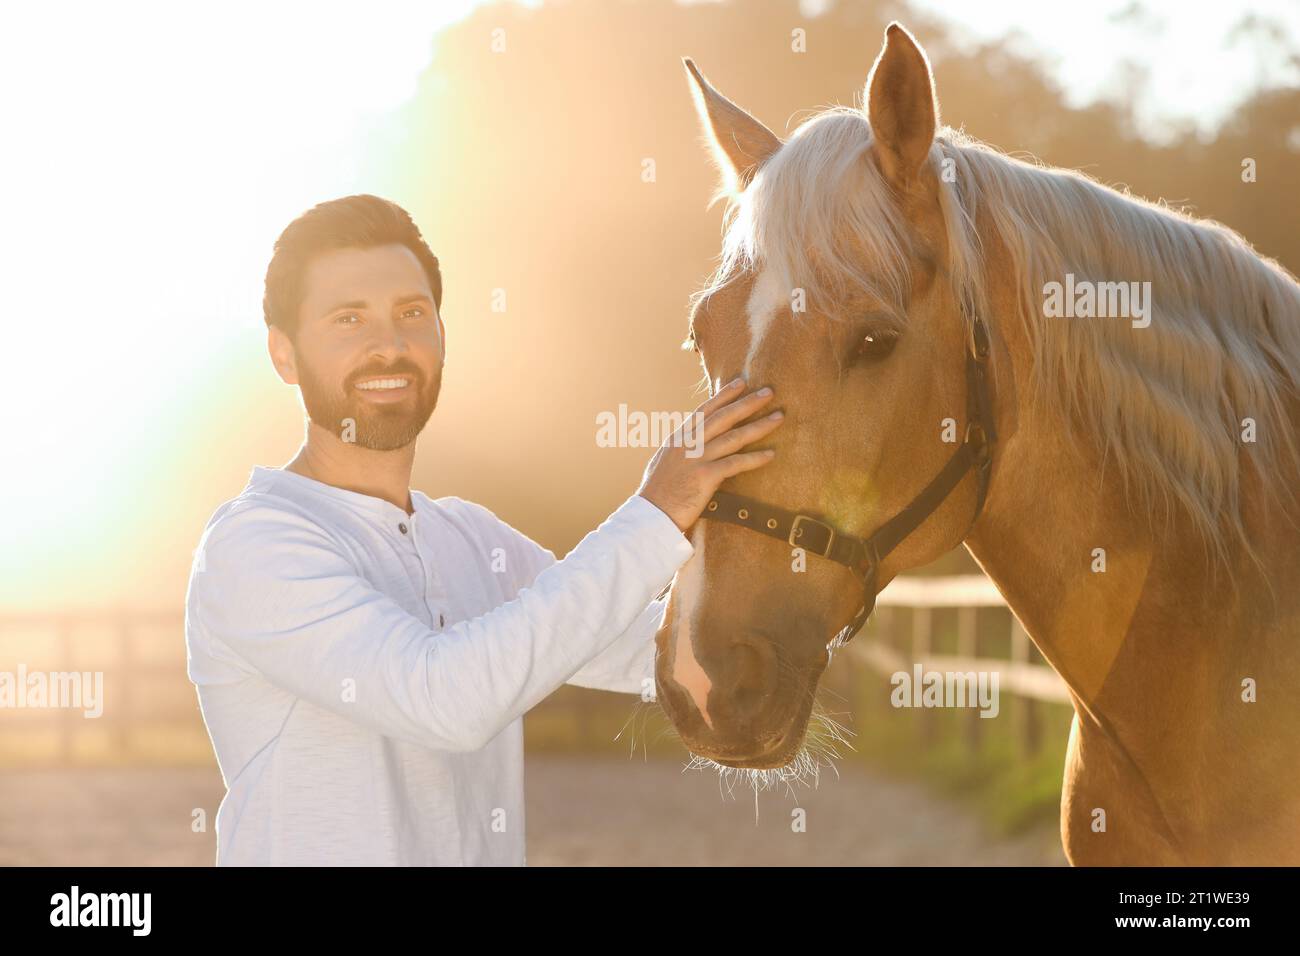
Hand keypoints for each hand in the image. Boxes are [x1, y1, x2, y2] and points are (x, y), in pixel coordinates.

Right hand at [636, 378, 782, 532]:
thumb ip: (680, 449)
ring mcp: (697, 458)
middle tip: (768, 392)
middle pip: (723, 417)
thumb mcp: (664, 462)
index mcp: (678, 438)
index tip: (741, 382)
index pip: (704, 410)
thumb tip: (691, 442)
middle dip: (747, 403)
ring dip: (759, 426)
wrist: (649, 516)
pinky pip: (736, 464)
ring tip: (778, 417)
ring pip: (734, 437)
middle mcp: (688, 443)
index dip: (724, 395)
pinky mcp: (705, 477)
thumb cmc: (656, 494)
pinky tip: (771, 454)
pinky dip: (755, 459)